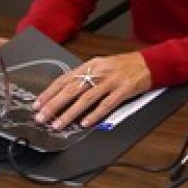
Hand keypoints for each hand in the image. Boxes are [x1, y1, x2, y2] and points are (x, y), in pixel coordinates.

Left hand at [33, 51, 151, 128]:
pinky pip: (106, 104)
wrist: (149, 63)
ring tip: (58, 124)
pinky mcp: (123, 90)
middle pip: (72, 89)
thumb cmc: (124, 66)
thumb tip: (64, 92)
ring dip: (70, 113)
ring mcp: (111, 81)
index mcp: (91, 65)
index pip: (65, 79)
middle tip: (42, 117)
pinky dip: (95, 114)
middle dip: (54, 105)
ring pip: (86, 98)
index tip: (38, 104)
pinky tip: (85, 123)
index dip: (49, 92)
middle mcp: (99, 72)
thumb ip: (85, 76)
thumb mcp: (101, 65)